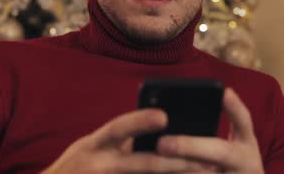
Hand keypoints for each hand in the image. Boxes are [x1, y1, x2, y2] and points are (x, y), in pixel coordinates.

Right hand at [41, 109, 212, 173]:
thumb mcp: (89, 149)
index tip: (164, 116)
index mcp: (91, 146)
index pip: (117, 129)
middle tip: (207, 161)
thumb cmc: (75, 169)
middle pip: (142, 164)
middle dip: (177, 162)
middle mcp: (97, 166)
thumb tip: (158, 126)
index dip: (139, 121)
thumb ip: (117, 141)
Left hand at [156, 88, 263, 173]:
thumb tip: (176, 114)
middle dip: (190, 146)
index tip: (224, 92)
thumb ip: (215, 136)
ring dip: (178, 171)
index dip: (235, 108)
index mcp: (247, 146)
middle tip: (162, 144)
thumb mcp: (233, 150)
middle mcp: (247, 164)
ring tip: (151, 165)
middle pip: (220, 152)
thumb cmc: (229, 169)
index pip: (244, 122)